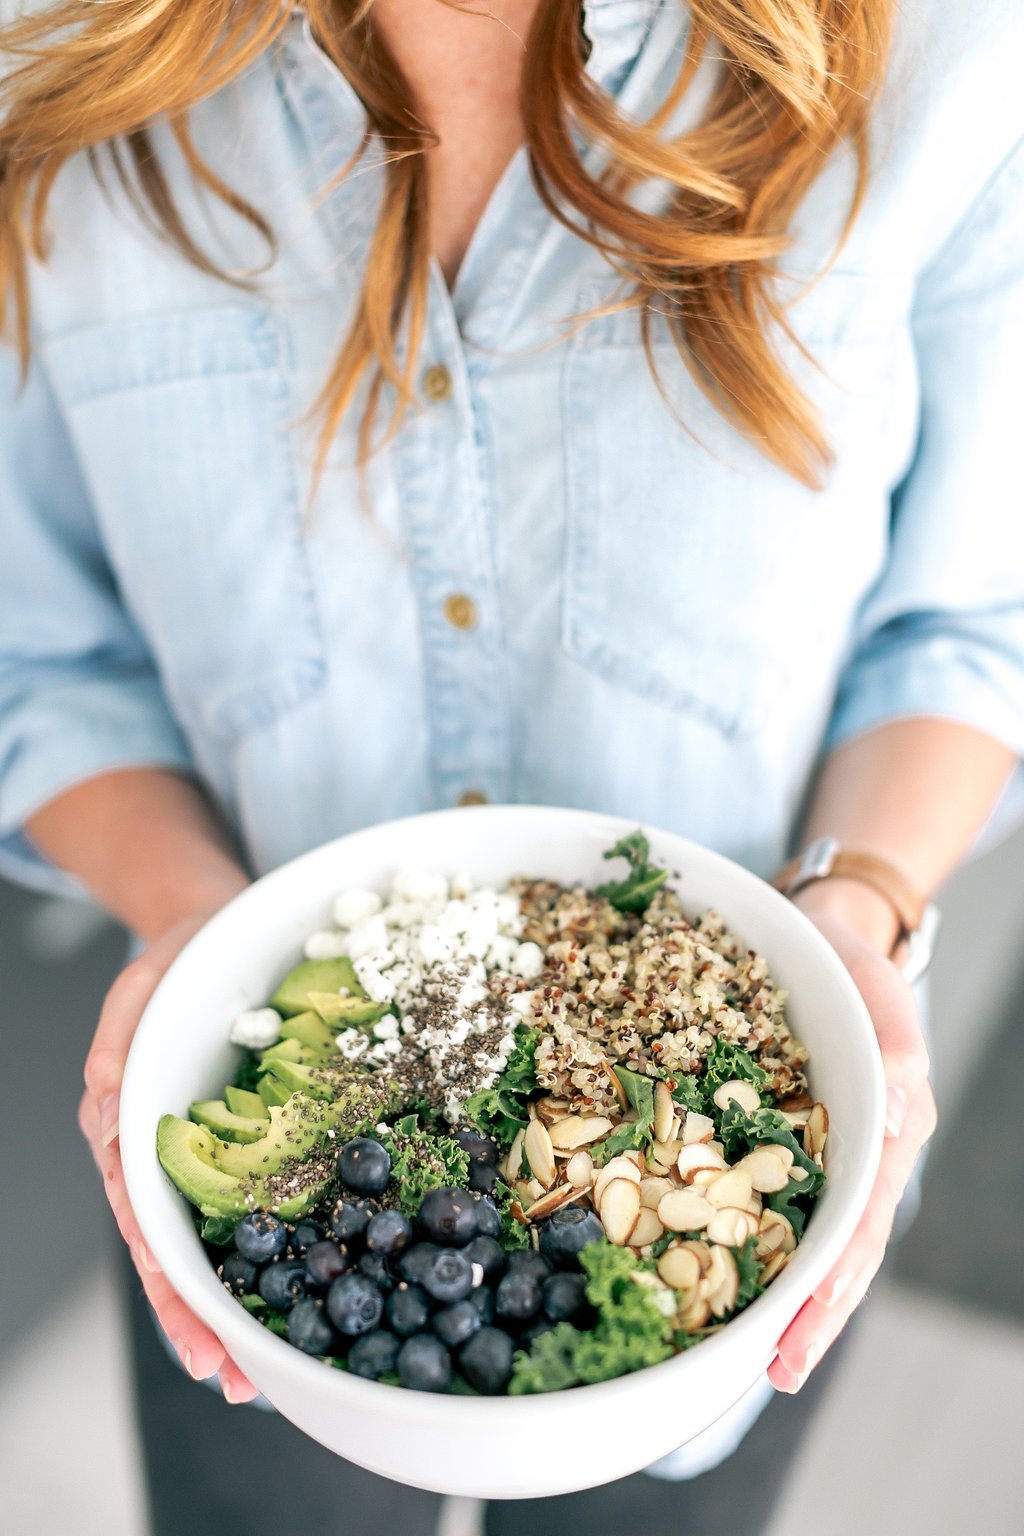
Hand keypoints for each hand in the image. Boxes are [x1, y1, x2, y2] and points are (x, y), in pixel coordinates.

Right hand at [80, 907, 258, 1403]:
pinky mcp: (258, 1134)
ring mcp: (213, 1151)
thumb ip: (119, 1044)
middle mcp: (166, 1158)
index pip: (146, 1225)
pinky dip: (282, 1239)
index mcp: (128, 1135)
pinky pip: (267, 1191)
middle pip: (182, 1252)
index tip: (199, 1342)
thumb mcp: (136, 993)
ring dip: (243, 1297)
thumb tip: (108, 1097)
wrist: (217, 932)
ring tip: (270, 1363)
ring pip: (221, 1236)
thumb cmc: (170, 965)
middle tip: (237, 1383)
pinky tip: (312, 1279)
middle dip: (207, 1321)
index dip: (171, 1287)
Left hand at [767, 881, 936, 1391]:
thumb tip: (904, 1110)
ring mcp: (807, 1150)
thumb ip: (896, 1051)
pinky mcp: (762, 1133)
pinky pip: (745, 1188)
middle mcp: (849, 1155)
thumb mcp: (882, 998)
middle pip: (832, 1247)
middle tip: (775, 1370)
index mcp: (885, 1135)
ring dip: (768, 1286)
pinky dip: (727, 1228)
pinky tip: (696, 1262)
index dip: (837, 1276)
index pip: (863, 1220)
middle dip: (805, 1312)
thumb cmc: (856, 970)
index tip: (809, 1323)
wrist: (820, 935)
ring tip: (736, 1349)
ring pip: (792, 1230)